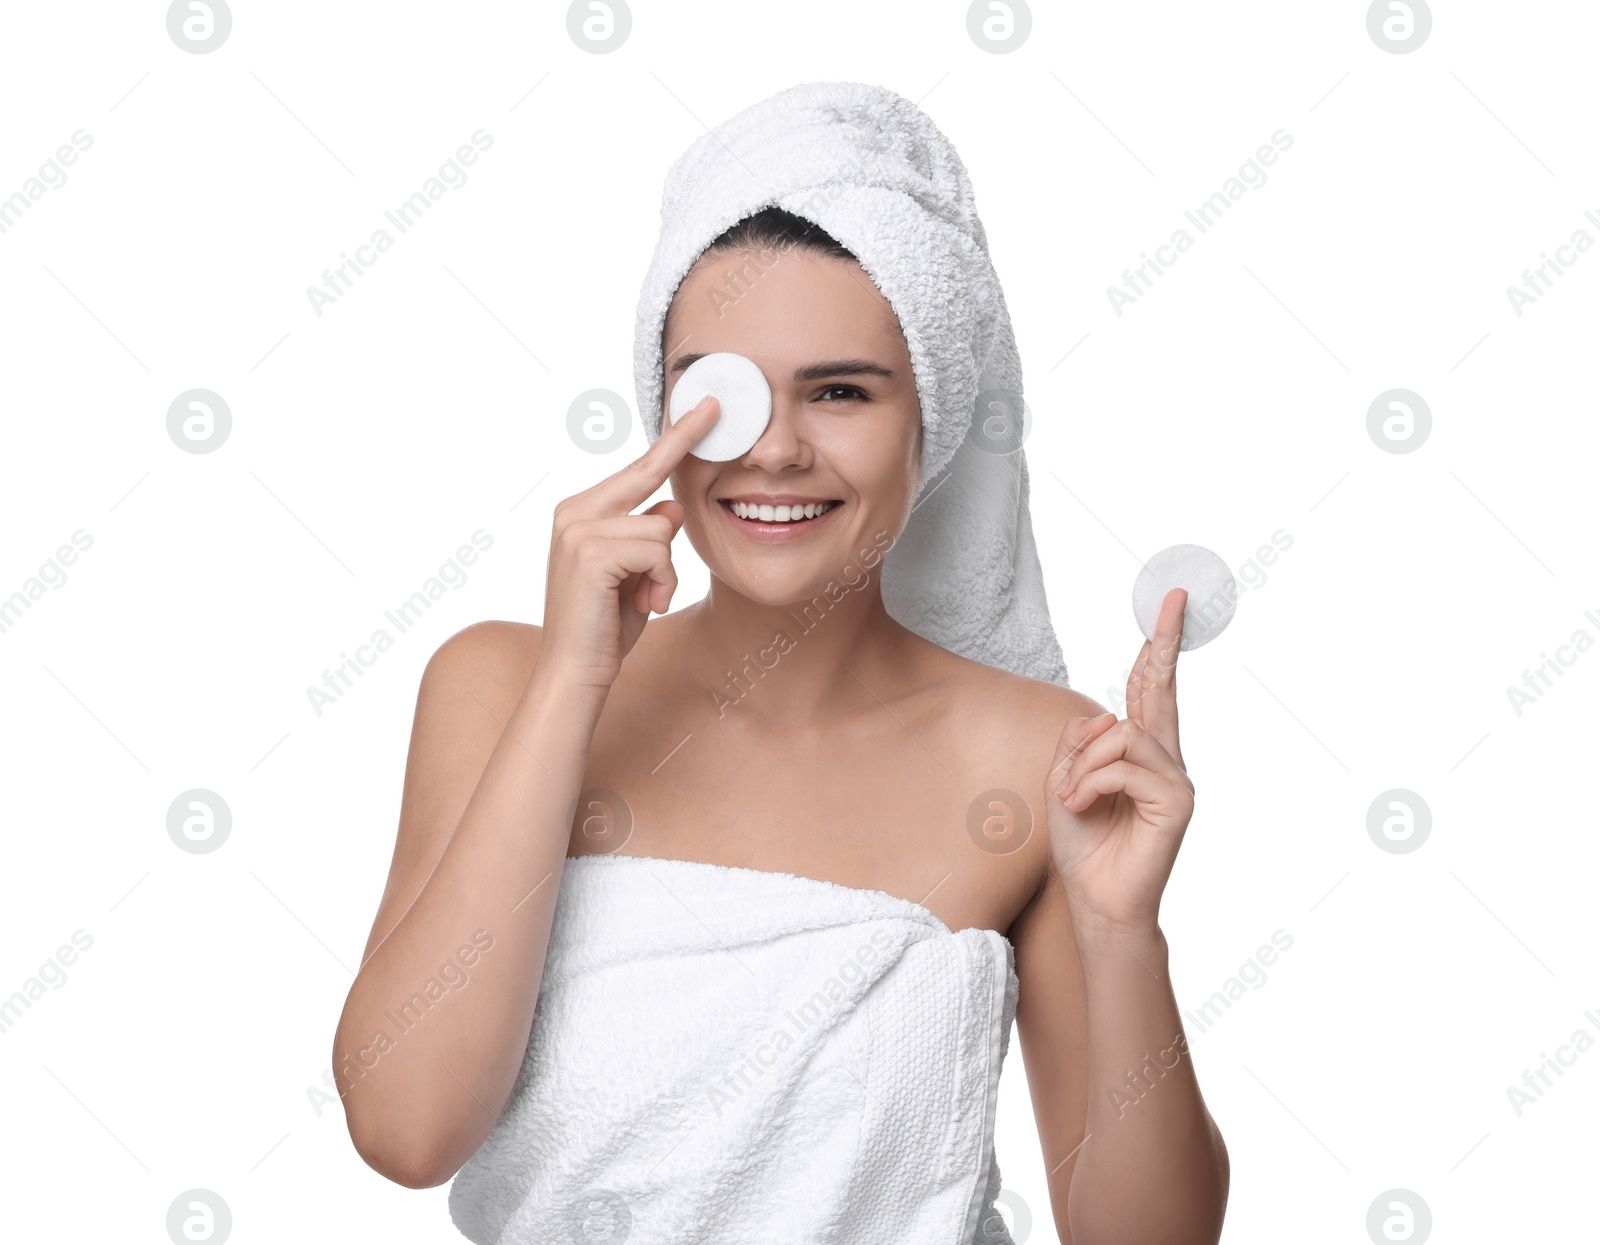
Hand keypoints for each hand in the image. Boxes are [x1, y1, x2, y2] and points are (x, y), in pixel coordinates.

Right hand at [540, 396, 720, 690]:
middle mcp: (573, 512)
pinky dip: (662, 582)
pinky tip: (644, 605)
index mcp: (580, 512)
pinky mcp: (591, 552)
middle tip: (714, 407)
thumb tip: (671, 509)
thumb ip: (648, 539)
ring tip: (646, 599)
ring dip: (666, 571)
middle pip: (649, 478)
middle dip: (683, 446)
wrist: (575, 673)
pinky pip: (657, 552)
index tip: (703, 408)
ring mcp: (578, 530)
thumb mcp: (636, 576)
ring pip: (661, 528)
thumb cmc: (606, 628)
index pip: (637, 469)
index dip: (673, 439)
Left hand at [1044, 588, 1195, 945]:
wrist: (1096, 901)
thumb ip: (1079, 744)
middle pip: (1161, 690)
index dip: (1156, 650)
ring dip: (1084, 763)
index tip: (1167, 608)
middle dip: (1165, 641)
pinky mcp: (1177, 802)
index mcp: (1139, 753)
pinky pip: (1125, 767)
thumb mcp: (1065, 782)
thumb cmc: (1083, 847)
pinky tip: (1080, 805)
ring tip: (1072, 796)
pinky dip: (1092, 782)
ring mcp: (1176, 780)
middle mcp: (1164, 760)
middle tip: (1173, 599)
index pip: (1148, 691)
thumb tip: (1105, 712)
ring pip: (1124, 733)